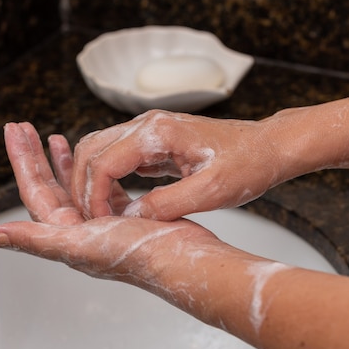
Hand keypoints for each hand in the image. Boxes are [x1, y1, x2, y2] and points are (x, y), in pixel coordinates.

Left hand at [0, 122, 239, 310]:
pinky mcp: (121, 214)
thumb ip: (34, 239)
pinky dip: (91, 169)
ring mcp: (98, 220)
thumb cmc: (135, 255)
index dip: (22, 159)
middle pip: (48, 183)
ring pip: (72, 183)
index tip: (15, 133)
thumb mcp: (78, 244)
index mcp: (63, 232)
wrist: (182, 260)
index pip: (33, 189)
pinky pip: (99, 186)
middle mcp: (77, 227)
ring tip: (53, 137)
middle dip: (35, 154)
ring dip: (61, 160)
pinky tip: (89, 156)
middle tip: (23, 128)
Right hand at [71, 109, 281, 219]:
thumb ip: (167, 205)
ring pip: (97, 150)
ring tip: (98, 213)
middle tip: (91, 221)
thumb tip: (130, 220)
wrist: (267, 147)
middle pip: (89, 150)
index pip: (103, 162)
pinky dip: (105, 179)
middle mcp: (146, 125)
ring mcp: (147, 131)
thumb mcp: (211, 191)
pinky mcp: (151, 141)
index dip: (93, 196)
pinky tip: (113, 202)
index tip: (100, 224)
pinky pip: (115, 156)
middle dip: (82, 187)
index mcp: (158, 132)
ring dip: (90, 181)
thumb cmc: (247, 165)